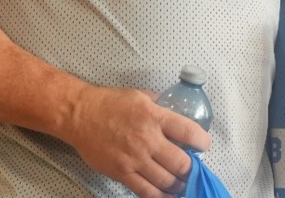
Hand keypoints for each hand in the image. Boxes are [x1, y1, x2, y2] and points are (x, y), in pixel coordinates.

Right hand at [61, 85, 211, 197]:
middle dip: (191, 169)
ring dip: (179, 185)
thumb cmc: (110, 102)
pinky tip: (166, 195)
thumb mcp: (141, 96)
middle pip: (181, 163)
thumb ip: (161, 106)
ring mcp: (134, 159)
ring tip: (182, 183)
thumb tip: (178, 114)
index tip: (204, 145)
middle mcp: (147, 139)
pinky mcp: (121, 173)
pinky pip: (145, 191)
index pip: (188, 132)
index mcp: (154, 116)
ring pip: (166, 181)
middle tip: (192, 168)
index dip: (203, 142)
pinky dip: (160, 196)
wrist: (80, 115)